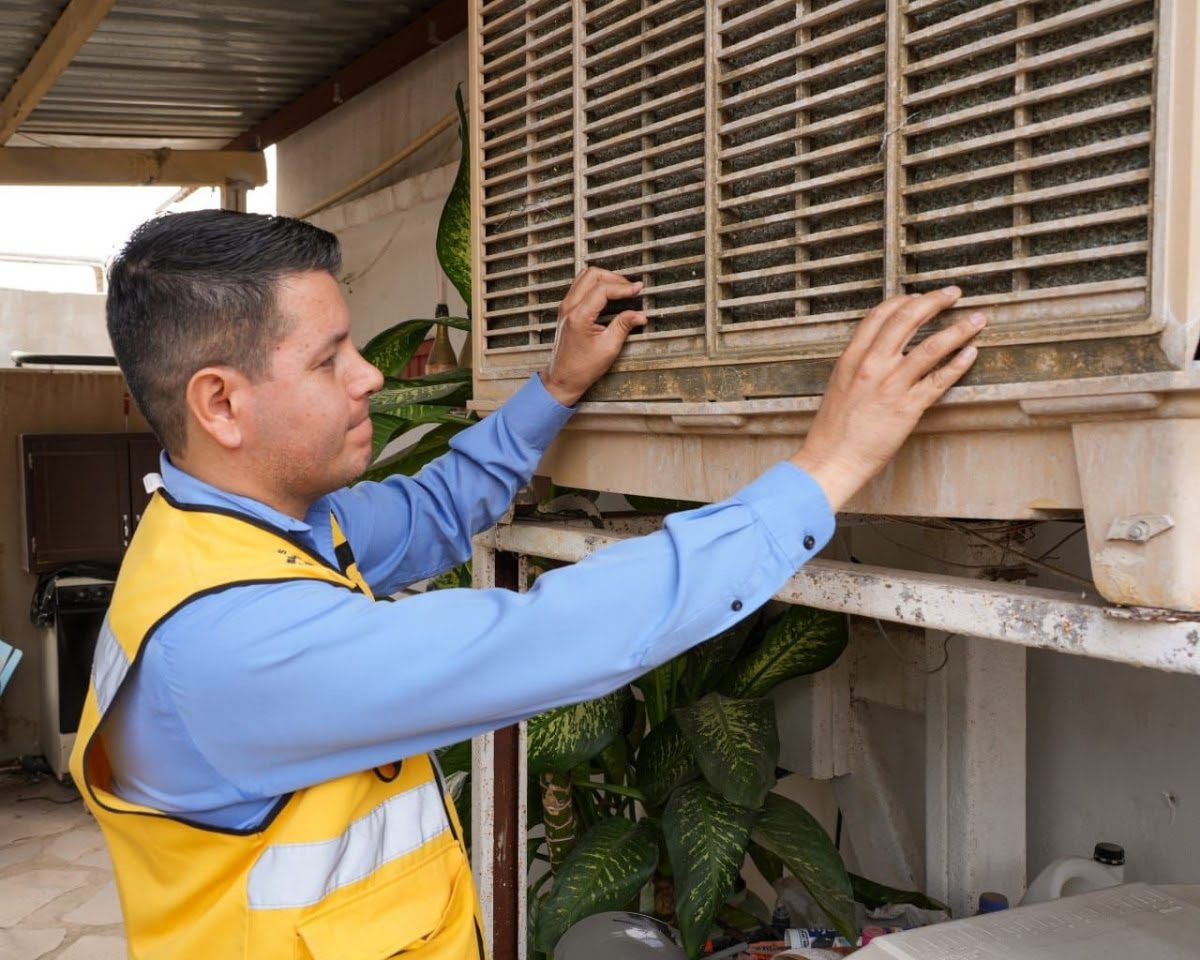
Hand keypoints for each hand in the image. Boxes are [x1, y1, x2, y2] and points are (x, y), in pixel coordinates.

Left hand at [542, 267, 647, 405]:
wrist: (562, 379)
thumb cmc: (581, 368)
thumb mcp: (608, 348)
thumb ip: (624, 326)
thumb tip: (639, 315)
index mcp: (579, 316)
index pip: (603, 289)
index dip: (623, 287)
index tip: (637, 289)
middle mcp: (569, 307)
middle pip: (592, 275)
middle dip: (614, 278)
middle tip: (630, 288)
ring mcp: (565, 307)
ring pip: (585, 277)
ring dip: (604, 279)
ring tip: (621, 290)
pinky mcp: (566, 310)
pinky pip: (580, 287)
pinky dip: (596, 285)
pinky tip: (609, 296)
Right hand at [790, 287, 984, 510]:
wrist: (832, 459)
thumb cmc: (834, 429)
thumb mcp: (839, 385)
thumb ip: (859, 364)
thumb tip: (878, 350)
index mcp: (852, 358)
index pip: (880, 316)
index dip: (903, 301)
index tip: (919, 295)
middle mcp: (872, 366)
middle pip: (907, 320)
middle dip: (934, 302)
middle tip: (953, 294)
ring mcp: (891, 386)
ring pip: (932, 347)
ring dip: (959, 329)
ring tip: (977, 320)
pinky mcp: (907, 408)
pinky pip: (939, 380)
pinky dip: (958, 363)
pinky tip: (970, 353)